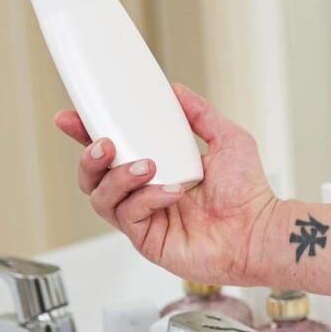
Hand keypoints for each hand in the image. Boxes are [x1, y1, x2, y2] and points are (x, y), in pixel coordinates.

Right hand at [55, 83, 278, 285]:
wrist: (260, 230)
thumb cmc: (249, 193)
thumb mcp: (227, 138)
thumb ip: (200, 113)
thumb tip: (174, 89)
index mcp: (156, 170)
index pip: (110, 152)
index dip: (85, 135)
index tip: (70, 116)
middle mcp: (144, 196)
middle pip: (92, 178)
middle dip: (89, 158)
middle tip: (106, 144)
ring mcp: (145, 221)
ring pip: (102, 198)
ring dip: (119, 177)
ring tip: (147, 165)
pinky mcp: (149, 242)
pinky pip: (129, 217)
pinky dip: (146, 199)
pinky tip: (171, 192)